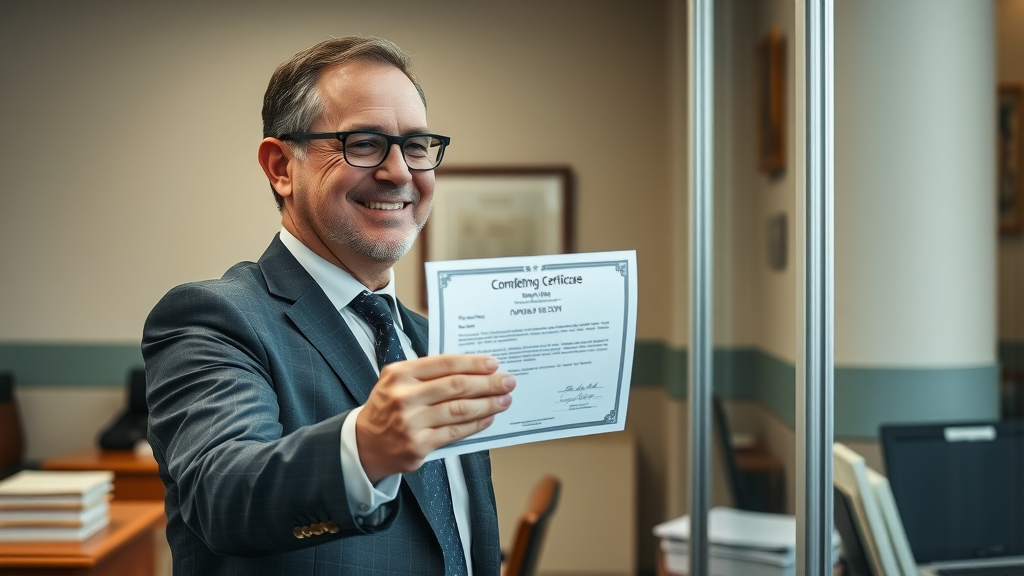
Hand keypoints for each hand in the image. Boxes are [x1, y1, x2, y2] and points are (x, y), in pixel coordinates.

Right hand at [354, 354, 514, 482]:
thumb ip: (427, 373)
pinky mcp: (418, 445)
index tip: (493, 364)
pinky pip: (454, 432)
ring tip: (503, 400)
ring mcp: (410, 422)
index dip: (473, 363)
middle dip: (487, 383)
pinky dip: (475, 424)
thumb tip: (471, 369)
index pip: (444, 364)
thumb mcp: (396, 381)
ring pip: (459, 410)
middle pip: (456, 386)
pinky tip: (488, 418)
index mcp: (399, 374)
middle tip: (507, 381)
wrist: (364, 443)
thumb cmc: (388, 406)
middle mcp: (403, 396)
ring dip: (487, 404)